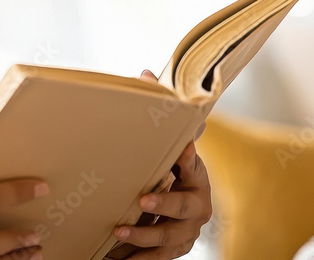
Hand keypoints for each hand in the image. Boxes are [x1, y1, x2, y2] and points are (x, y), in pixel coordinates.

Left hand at [109, 70, 212, 258]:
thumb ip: (158, 115)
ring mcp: (187, 232)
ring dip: (144, 237)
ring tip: (119, 232)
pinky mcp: (175, 250)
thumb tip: (144, 72)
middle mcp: (197, 206)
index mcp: (196, 177)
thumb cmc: (169, 171)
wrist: (178, 212)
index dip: (190, 158)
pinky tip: (117, 258)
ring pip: (168, 238)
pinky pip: (159, 259)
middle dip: (164, 205)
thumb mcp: (167, 149)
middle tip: (143, 200)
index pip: (195, 166)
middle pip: (183, 207)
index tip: (181, 150)